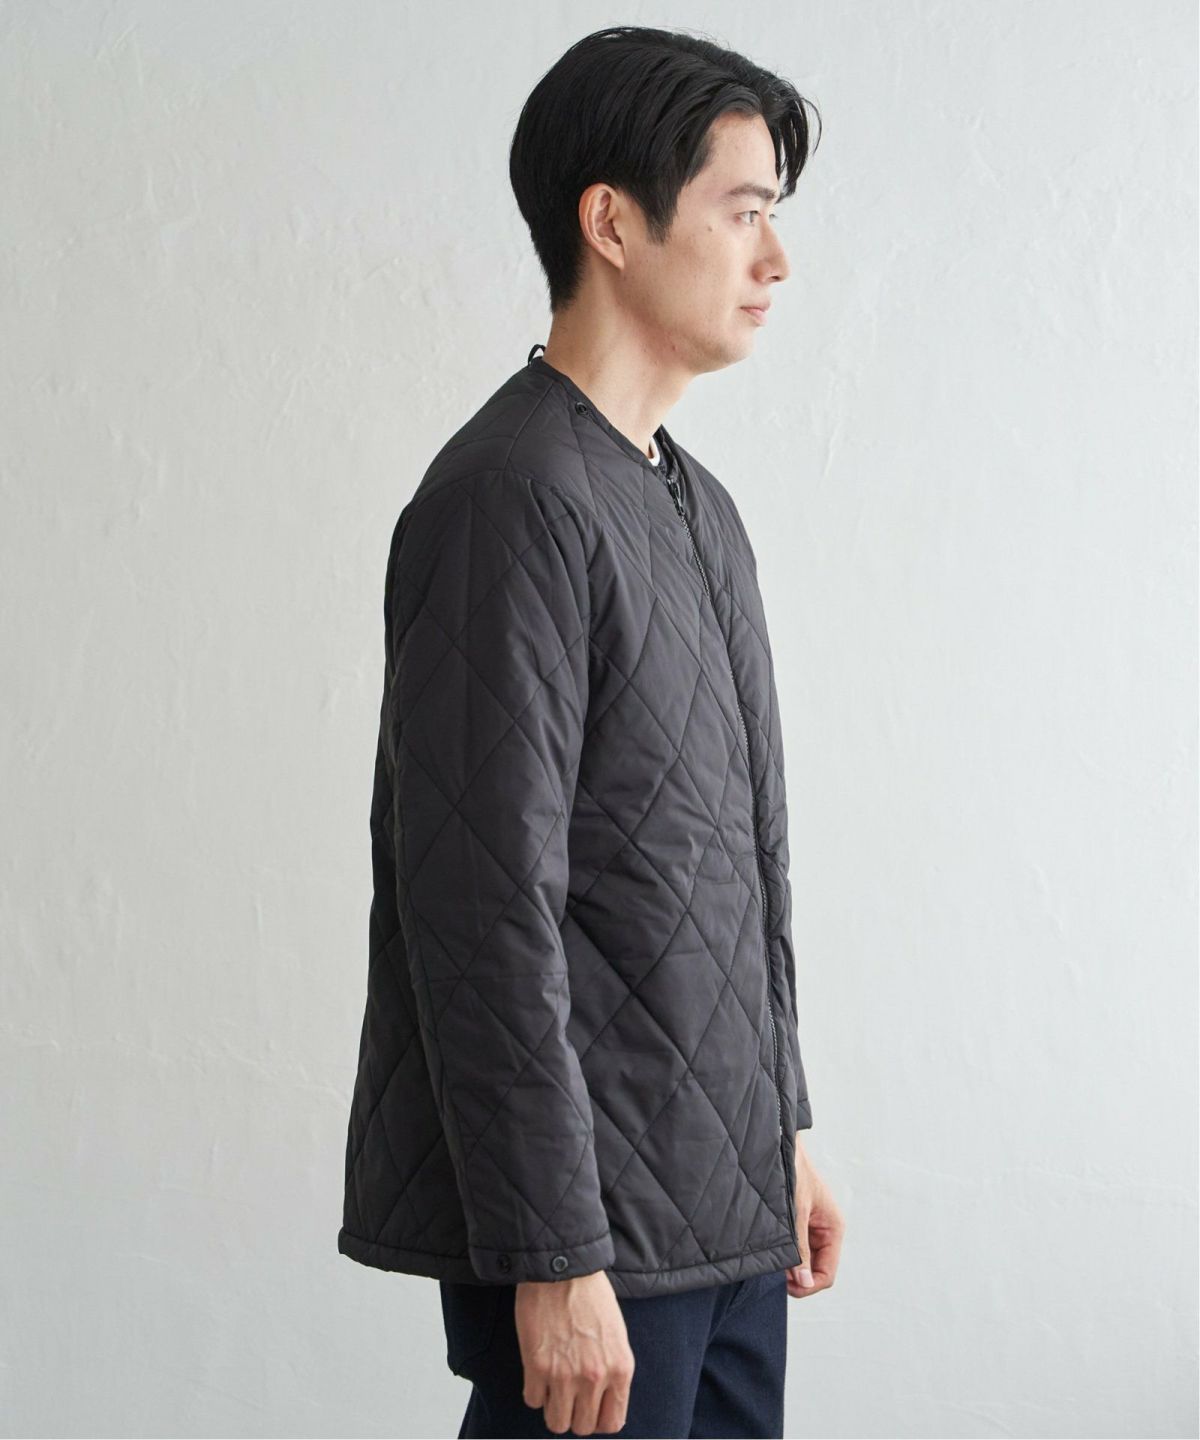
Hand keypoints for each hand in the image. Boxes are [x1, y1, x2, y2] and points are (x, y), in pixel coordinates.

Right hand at [515, 1270, 634, 1435]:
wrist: (562, 1267)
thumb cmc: (590, 1294)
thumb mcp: (616, 1334)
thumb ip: (613, 1370)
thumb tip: (604, 1401)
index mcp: (620, 1369)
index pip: (612, 1423)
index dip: (597, 1419)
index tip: (589, 1408)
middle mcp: (595, 1378)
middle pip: (582, 1427)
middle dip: (574, 1414)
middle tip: (568, 1394)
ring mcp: (565, 1375)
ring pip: (557, 1422)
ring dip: (553, 1407)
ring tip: (552, 1386)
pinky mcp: (537, 1367)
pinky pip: (533, 1401)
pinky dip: (534, 1390)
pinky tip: (538, 1370)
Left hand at [784, 1137, 844, 1298]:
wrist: (780, 1144)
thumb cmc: (793, 1170)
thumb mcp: (797, 1212)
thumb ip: (800, 1248)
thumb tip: (804, 1282)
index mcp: (833, 1228)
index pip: (827, 1274)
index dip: (808, 1286)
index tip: (786, 1286)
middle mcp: (824, 1231)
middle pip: (815, 1271)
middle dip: (797, 1277)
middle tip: (774, 1273)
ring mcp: (810, 1227)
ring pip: (803, 1261)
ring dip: (789, 1265)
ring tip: (770, 1258)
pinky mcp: (797, 1222)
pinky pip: (794, 1248)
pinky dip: (784, 1252)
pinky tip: (770, 1247)